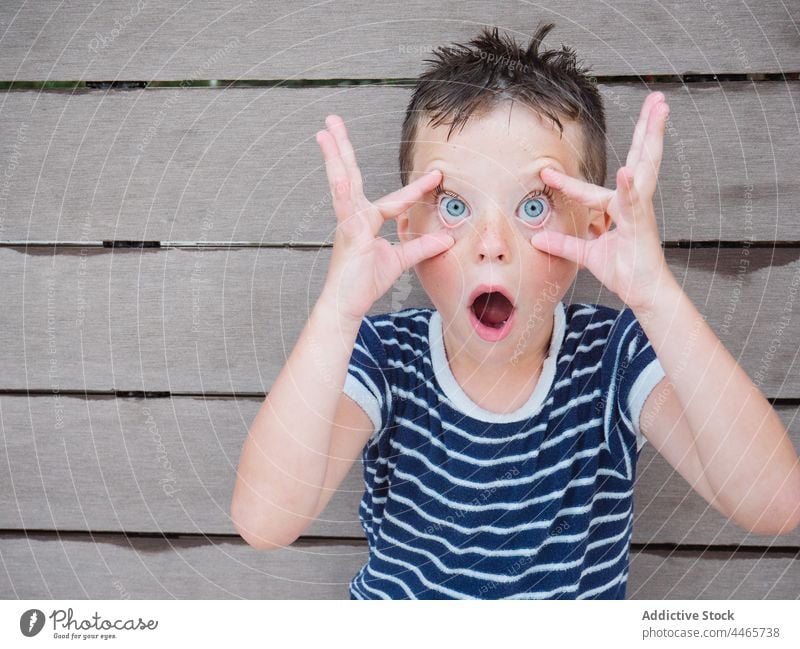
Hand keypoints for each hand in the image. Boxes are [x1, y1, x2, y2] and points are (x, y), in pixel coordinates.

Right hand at [315, 115, 454, 322]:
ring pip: (343, 183)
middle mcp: (355, 215)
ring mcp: (349, 222)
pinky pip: (345, 209)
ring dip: (335, 156)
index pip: (396, 198)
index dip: (417, 188)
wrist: (348, 304)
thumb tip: (446, 239)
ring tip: (325, 132)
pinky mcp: (348, 233)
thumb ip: (421, 247)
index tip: (437, 175)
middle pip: (350, 174)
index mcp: (366, 219)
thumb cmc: (365, 282)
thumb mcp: (400, 261)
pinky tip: (338, 174)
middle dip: (342, 147)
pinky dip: (342, 191)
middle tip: (331, 121)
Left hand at [529, 91, 673, 310]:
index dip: (565, 182)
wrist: (644, 294)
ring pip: (645, 168)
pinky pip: (635, 203)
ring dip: (651, 138)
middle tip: (657, 99)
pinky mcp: (641, 226)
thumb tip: (537, 240)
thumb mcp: (586, 256)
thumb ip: (564, 245)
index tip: (543, 171)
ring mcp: (640, 212)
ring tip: (658, 111)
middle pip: (640, 158)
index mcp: (619, 208)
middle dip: (647, 128)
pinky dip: (630, 187)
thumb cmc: (624, 272)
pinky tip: (628, 170)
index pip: (588, 189)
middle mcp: (632, 203)